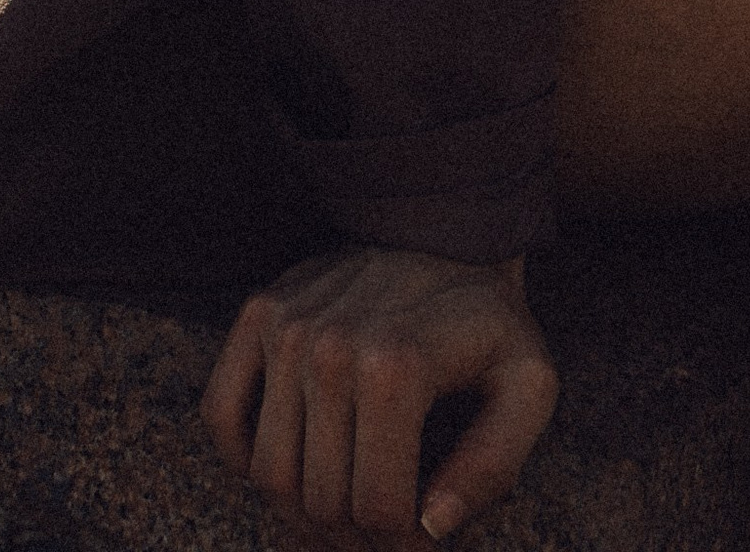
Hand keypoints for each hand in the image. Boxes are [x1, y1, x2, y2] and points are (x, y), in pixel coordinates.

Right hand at [200, 243, 557, 542]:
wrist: (445, 228)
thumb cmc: (488, 319)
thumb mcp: (528, 385)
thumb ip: (493, 465)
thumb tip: (432, 526)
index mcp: (397, 366)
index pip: (378, 510)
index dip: (406, 542)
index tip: (425, 533)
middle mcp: (329, 346)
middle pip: (322, 501)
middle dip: (359, 534)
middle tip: (388, 525)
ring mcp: (286, 327)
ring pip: (270, 474)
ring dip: (305, 510)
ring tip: (348, 501)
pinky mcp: (258, 313)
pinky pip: (221, 417)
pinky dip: (244, 459)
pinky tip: (295, 461)